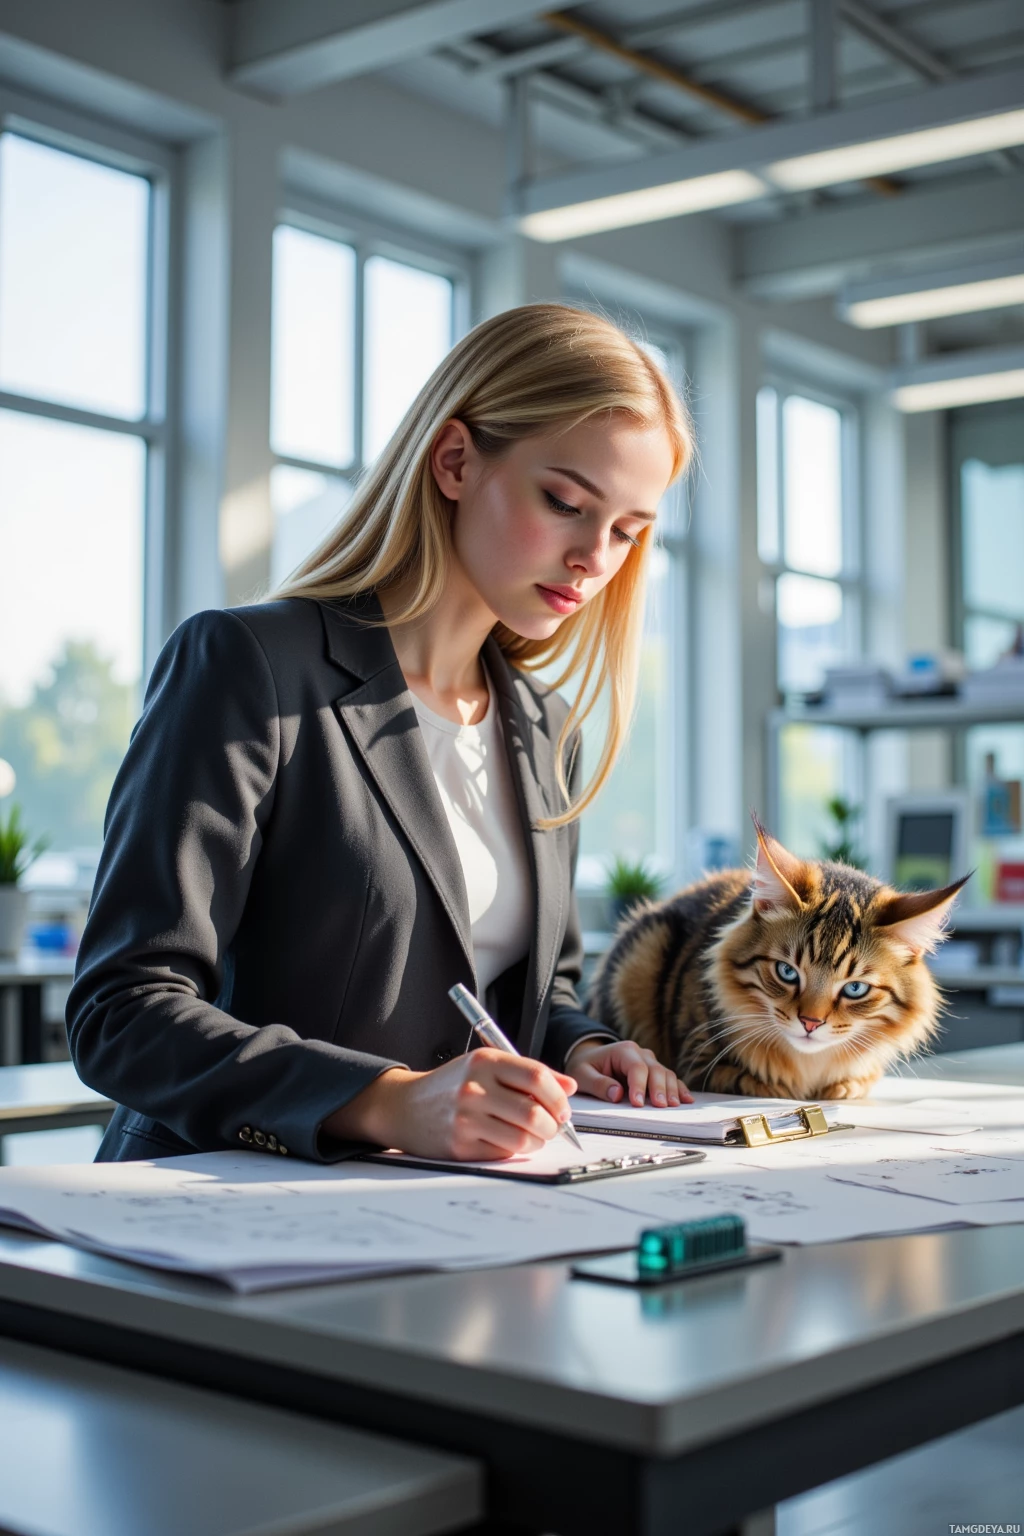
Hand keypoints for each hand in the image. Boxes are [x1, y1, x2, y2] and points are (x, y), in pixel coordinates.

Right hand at [322, 1049, 578, 1160]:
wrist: (404, 1107)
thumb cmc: (452, 1085)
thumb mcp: (486, 1066)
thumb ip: (528, 1073)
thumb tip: (569, 1087)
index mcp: (484, 1061)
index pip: (536, 1077)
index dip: (558, 1096)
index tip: (563, 1108)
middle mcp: (474, 1087)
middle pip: (533, 1112)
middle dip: (552, 1124)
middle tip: (553, 1126)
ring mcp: (466, 1118)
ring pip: (523, 1138)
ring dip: (537, 1141)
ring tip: (534, 1136)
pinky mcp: (460, 1145)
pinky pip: (504, 1153)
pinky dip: (515, 1150)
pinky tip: (509, 1141)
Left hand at [565, 1039, 691, 1107]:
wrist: (589, 1059)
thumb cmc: (585, 1067)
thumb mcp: (582, 1074)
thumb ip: (599, 1084)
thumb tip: (618, 1094)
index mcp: (622, 1050)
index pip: (636, 1067)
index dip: (639, 1085)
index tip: (637, 1103)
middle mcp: (639, 1053)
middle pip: (655, 1069)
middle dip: (659, 1088)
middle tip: (661, 1106)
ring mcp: (649, 1061)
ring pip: (666, 1073)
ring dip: (671, 1090)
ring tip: (674, 1106)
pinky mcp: (654, 1071)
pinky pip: (670, 1079)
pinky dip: (678, 1088)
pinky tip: (686, 1099)